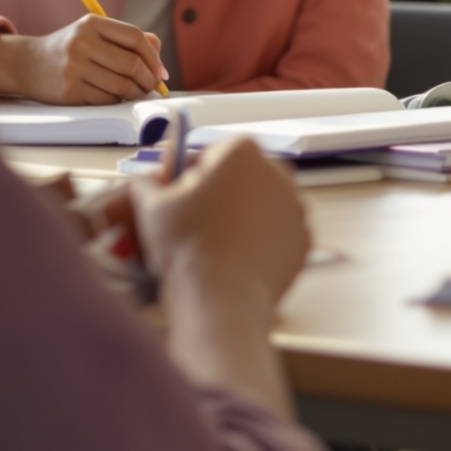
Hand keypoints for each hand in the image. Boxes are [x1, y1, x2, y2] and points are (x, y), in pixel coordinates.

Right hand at [0, 14, 169, 103]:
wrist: (27, 64)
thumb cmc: (71, 49)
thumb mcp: (95, 34)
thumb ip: (129, 41)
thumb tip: (160, 63)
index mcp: (92, 23)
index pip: (135, 37)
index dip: (154, 56)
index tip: (161, 71)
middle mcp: (82, 43)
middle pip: (131, 64)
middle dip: (148, 79)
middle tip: (151, 86)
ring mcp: (74, 68)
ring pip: (121, 85)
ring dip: (136, 93)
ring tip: (136, 92)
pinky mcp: (69, 91)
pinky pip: (106, 100)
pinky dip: (117, 101)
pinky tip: (116, 97)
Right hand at [132, 136, 314, 308]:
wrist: (221, 298)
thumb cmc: (186, 245)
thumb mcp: (152, 206)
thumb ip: (146, 182)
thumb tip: (146, 179)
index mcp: (241, 152)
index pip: (210, 153)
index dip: (187, 174)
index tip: (174, 194)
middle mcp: (278, 172)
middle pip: (239, 177)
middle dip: (217, 193)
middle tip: (192, 221)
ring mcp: (296, 207)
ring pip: (259, 205)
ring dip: (239, 217)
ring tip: (212, 243)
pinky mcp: (303, 239)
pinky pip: (277, 233)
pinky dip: (259, 241)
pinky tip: (235, 257)